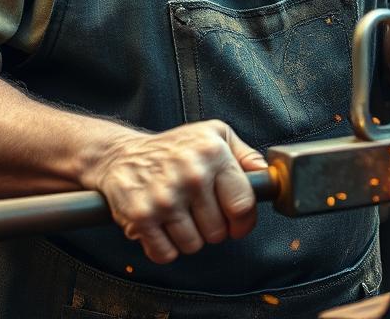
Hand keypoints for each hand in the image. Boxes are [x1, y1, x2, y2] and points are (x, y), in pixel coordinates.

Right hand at [84, 119, 268, 263]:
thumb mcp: (214, 135)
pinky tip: (161, 225)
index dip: (242, 222)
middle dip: (211, 227)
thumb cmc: (173, 148)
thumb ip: (245, 156)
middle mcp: (191, 174)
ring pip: (194, 245)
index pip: (243, 206)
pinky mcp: (141, 217)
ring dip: (187, 237)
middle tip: (196, 209)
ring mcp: (165, 197)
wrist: (121, 155)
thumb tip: (268, 177)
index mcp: (213, 153)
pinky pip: (166, 254)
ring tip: (177, 214)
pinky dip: (165, 247)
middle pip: (219, 232)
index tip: (235, 222)